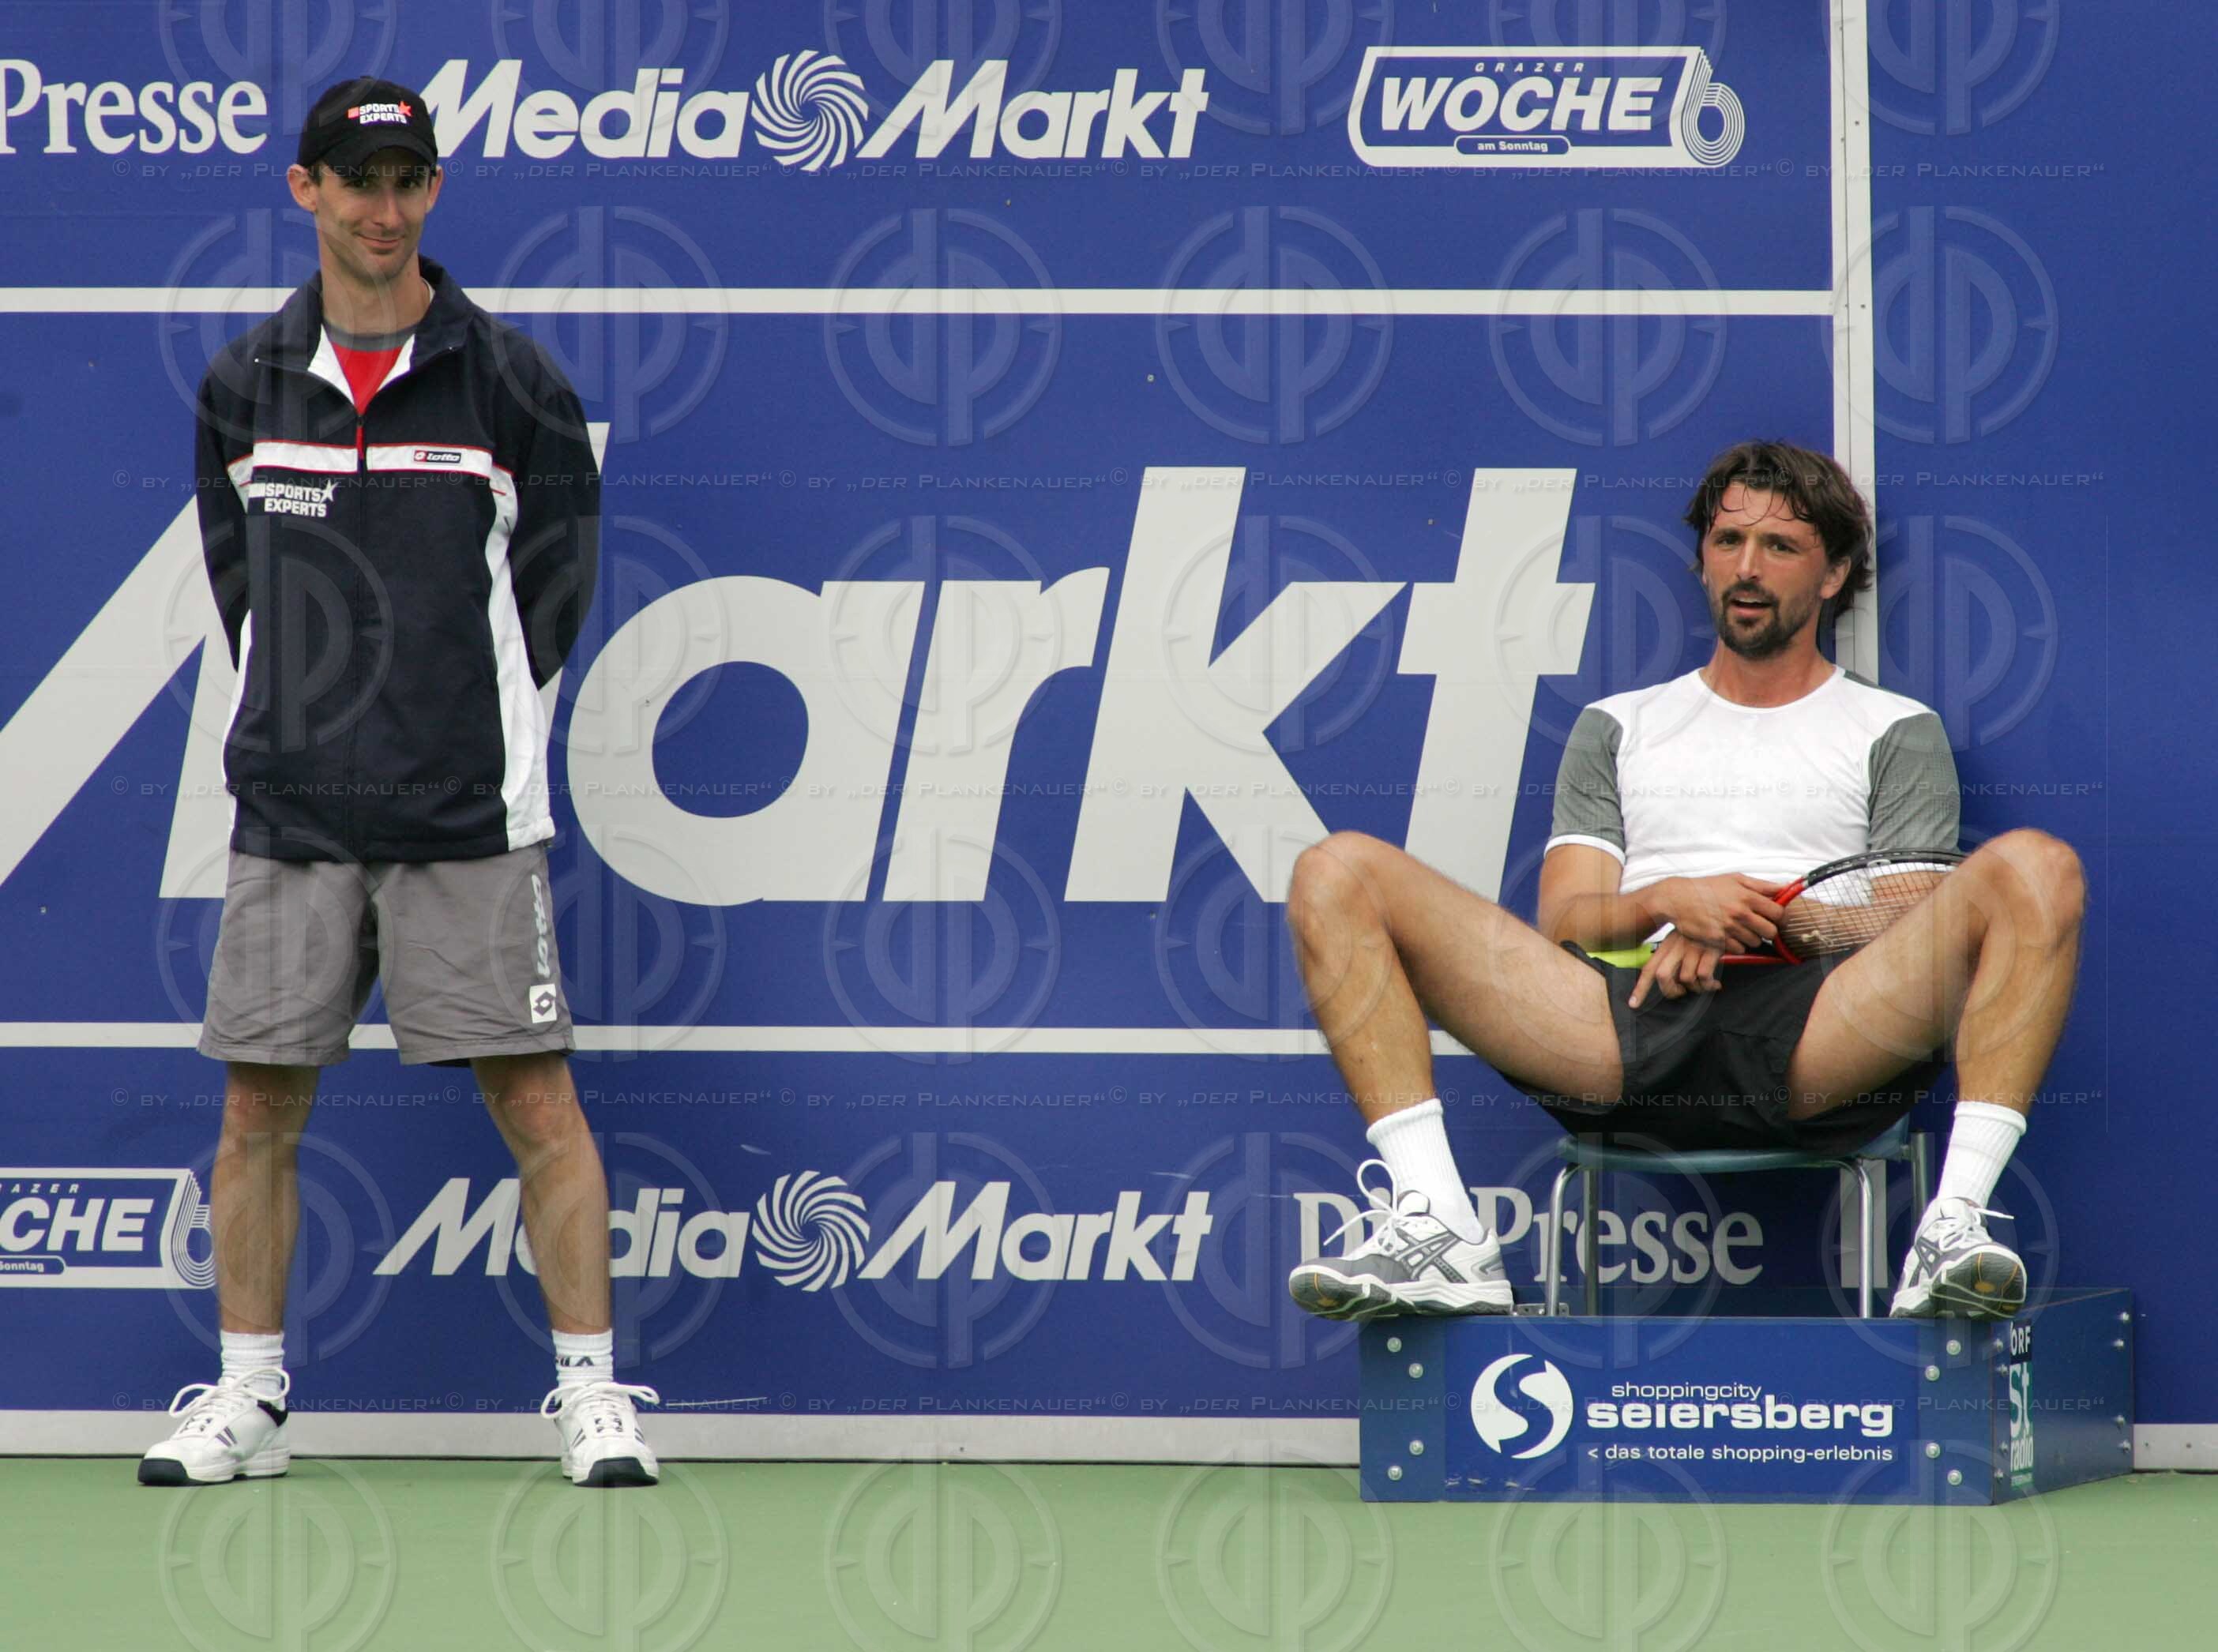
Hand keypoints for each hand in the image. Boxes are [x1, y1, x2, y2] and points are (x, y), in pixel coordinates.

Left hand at [1629, 933, 1725, 1007]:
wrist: (1724, 915)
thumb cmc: (1703, 933)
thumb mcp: (1683, 940)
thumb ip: (1673, 959)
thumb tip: (1668, 982)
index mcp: (1667, 945)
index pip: (1649, 968)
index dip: (1640, 988)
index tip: (1633, 1004)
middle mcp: (1677, 946)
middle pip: (1662, 976)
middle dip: (1671, 992)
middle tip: (1681, 993)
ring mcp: (1693, 947)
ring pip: (1686, 979)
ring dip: (1696, 988)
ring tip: (1704, 985)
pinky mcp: (1710, 949)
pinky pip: (1704, 976)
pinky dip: (1709, 985)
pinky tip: (1715, 984)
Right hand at [1650, 873, 1784, 951]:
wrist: (1678, 899)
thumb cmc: (1707, 887)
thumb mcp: (1734, 879)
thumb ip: (1761, 885)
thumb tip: (1784, 887)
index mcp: (1747, 896)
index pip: (1779, 913)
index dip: (1779, 917)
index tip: (1774, 918)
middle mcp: (1740, 913)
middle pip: (1770, 932)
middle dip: (1767, 930)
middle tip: (1759, 926)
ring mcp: (1729, 928)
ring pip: (1755, 942)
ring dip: (1751, 938)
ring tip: (1741, 929)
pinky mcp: (1718, 940)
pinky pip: (1739, 949)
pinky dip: (1737, 945)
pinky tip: (1730, 936)